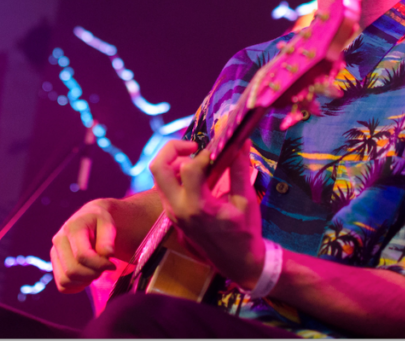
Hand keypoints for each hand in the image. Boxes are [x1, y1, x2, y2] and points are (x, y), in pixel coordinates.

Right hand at [50, 198, 117, 292]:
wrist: (89, 220)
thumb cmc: (100, 223)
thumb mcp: (108, 225)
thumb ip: (108, 240)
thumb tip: (107, 254)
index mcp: (72, 227)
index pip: (82, 256)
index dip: (99, 265)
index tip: (112, 264)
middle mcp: (59, 240)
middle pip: (72, 270)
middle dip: (93, 274)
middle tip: (104, 269)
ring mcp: (55, 253)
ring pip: (65, 280)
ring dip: (85, 281)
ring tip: (96, 271)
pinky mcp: (55, 264)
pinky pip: (62, 286)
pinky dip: (76, 287)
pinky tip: (88, 277)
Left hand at [149, 140, 266, 289]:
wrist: (237, 263)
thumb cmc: (245, 233)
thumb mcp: (246, 200)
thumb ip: (240, 169)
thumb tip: (241, 142)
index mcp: (198, 207)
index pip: (188, 169)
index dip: (203, 154)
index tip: (219, 151)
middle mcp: (178, 209)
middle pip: (158, 168)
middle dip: (173, 148)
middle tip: (194, 146)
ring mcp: (171, 213)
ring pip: (158, 177)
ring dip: (172, 161)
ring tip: (196, 159)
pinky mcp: (172, 215)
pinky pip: (164, 187)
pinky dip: (174, 174)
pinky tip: (195, 174)